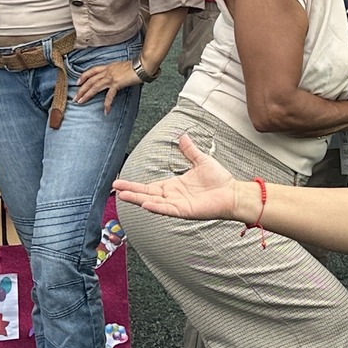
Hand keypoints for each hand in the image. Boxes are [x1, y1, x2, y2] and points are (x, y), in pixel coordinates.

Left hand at [75, 58, 143, 111]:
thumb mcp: (121, 67)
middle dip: (81, 89)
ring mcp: (111, 77)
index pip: (92, 71)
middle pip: (90, 80)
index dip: (83, 76)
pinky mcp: (117, 83)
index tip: (77, 82)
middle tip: (75, 97)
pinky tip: (106, 110)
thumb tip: (114, 77)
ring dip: (87, 95)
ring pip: (95, 87)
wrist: (142, 66)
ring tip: (81, 102)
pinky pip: (109, 95)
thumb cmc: (135, 67)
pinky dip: (107, 104)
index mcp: (108, 67)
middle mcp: (107, 71)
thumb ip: (115, 71)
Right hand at [112, 132, 244, 220]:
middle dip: (130, 191)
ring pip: (153, 202)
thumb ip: (189, 150)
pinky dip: (157, 207)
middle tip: (114, 189)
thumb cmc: (219, 180)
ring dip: (138, 199)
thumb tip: (183, 136)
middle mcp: (172, 196)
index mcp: (173, 186)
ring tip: (123, 196)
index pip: (149, 186)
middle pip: (146, 194)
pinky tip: (146, 204)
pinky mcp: (186, 211)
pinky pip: (168, 209)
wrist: (233, 192)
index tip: (119, 182)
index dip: (134, 184)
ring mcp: (178, 205)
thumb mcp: (201, 160)